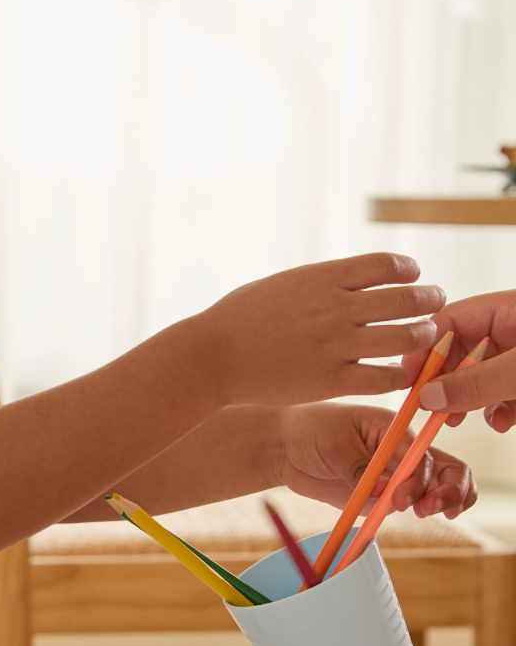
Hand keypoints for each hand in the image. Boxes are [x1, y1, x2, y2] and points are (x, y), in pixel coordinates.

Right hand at [202, 253, 443, 405]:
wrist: (211, 355)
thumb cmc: (236, 319)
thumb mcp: (281, 284)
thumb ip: (317, 282)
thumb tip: (344, 281)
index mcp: (324, 278)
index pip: (388, 265)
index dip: (409, 270)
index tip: (413, 277)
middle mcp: (337, 307)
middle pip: (408, 299)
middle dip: (429, 300)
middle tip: (434, 305)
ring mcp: (336, 344)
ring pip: (406, 337)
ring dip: (423, 336)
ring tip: (423, 338)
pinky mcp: (331, 380)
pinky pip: (384, 377)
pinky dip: (399, 374)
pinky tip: (397, 373)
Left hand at [272, 403, 476, 519]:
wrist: (284, 447)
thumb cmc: (309, 430)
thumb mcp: (332, 443)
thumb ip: (358, 468)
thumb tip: (382, 492)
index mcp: (396, 431)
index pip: (424, 456)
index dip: (420, 480)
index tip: (401, 498)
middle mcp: (403, 453)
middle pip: (447, 471)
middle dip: (450, 492)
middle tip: (428, 510)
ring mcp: (394, 476)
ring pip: (432, 492)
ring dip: (436, 504)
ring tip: (420, 512)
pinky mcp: (379, 496)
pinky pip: (398, 508)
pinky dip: (399, 515)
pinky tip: (384, 515)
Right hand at [401, 291, 515, 430]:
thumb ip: (478, 382)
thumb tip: (430, 397)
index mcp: (509, 310)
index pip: (449, 321)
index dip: (423, 350)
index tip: (406, 380)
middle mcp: (512, 330)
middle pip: (460, 354)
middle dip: (444, 383)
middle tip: (429, 408)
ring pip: (479, 378)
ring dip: (468, 402)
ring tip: (459, 419)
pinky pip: (503, 394)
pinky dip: (498, 411)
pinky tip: (502, 420)